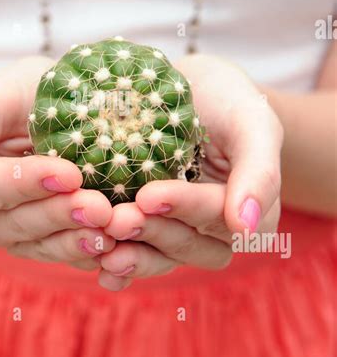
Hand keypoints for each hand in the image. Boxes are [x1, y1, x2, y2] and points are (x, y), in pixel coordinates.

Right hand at [0, 57, 114, 269]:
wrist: (58, 108)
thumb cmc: (21, 95)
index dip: (28, 184)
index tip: (69, 174)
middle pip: (16, 225)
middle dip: (59, 215)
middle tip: (99, 206)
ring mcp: (20, 235)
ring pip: (41, 248)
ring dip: (77, 240)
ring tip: (111, 227)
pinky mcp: (53, 245)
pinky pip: (68, 258)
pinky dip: (93, 254)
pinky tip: (119, 247)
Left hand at [98, 54, 283, 290]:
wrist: (188, 89)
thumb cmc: (227, 99)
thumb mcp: (252, 121)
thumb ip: (260, 172)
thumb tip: (246, 229)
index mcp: (249, 211)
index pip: (217, 216)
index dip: (184, 208)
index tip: (149, 196)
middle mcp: (215, 230)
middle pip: (188, 245)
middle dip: (153, 233)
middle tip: (117, 219)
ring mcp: (179, 233)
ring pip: (161, 258)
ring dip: (132, 256)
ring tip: (101, 247)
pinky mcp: (149, 232)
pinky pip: (137, 257)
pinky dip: (118, 267)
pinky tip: (96, 266)